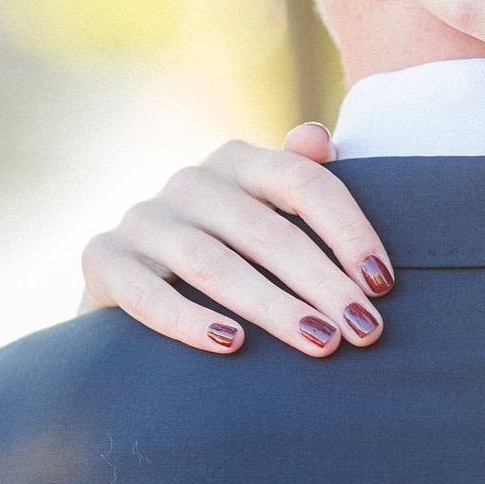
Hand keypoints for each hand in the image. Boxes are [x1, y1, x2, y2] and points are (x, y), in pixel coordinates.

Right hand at [79, 130, 394, 357]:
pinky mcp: (102, 259)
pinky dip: (189, 321)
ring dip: (273, 307)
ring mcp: (142, 219)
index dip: (348, 231)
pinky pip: (146, 293)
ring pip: (214, 265)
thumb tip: (318, 138)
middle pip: (267, 231)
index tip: (382, 284)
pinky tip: (231, 344)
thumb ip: (300, 180)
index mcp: (240, 162)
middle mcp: (190, 182)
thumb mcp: (267, 216)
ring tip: (320, 343)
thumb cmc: (228, 255)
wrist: (134, 292)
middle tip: (364, 330)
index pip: (304, 182)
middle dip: (323, 284)